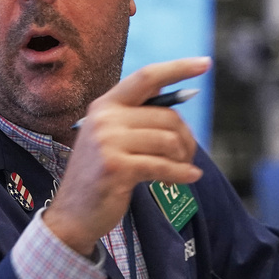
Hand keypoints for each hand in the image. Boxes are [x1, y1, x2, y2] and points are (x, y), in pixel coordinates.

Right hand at [43, 57, 210, 254]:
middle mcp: (105, 118)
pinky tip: (189, 178)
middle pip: (167, 116)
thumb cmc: (100, 175)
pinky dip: (182, 174)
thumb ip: (139, 118)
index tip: (205, 64)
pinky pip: (164, 166)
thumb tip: (181, 100)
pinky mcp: (117, 167)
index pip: (146, 77)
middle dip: (186, 138)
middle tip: (188, 156)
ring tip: (182, 169)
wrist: (73, 214)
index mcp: (105, 105)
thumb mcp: (111, 138)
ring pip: (169, 141)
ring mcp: (108, 142)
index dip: (178, 68)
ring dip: (184, 158)